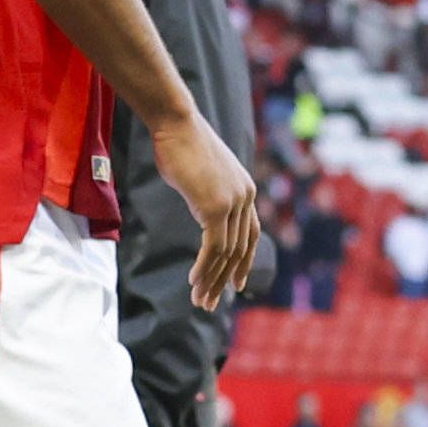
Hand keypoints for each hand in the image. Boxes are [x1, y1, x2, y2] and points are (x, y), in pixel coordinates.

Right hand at [150, 109, 263, 307]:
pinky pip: (213, 248)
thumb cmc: (181, 145)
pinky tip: (193, 281)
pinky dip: (204, 268)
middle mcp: (245, 198)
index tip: (236, 285)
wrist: (176, 124)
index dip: (243, 263)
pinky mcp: (215, 208)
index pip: (250, 236)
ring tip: (199, 300)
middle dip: (223, 280)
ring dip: (211, 280)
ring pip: (225, 254)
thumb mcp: (202, 174)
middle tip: (209, 302)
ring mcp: (233, 203)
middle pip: (238, 250)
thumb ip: (207, 195)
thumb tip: (201, 210)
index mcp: (246, 190)